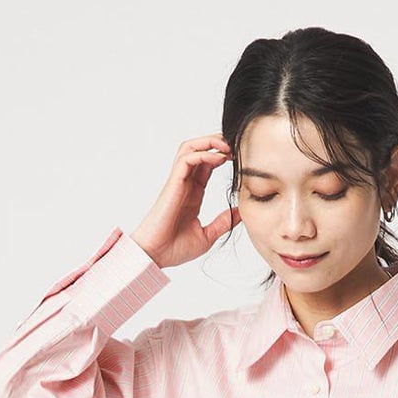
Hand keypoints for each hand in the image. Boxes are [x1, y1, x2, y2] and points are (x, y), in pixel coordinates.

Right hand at [131, 135, 240, 269]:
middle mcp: (185, 184)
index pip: (207, 166)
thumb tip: (241, 214)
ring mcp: (178, 182)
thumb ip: (223, 223)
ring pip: (190, 148)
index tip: (239, 159)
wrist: (156, 255)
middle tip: (235, 145)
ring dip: (209, 142)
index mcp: (193, 194)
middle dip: (216, 142)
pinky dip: (203, 154)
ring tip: (227, 146)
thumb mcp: (207, 236)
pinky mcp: (173, 183)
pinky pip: (187, 159)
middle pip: (198, 150)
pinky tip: (218, 158)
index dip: (222, 156)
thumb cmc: (174, 248)